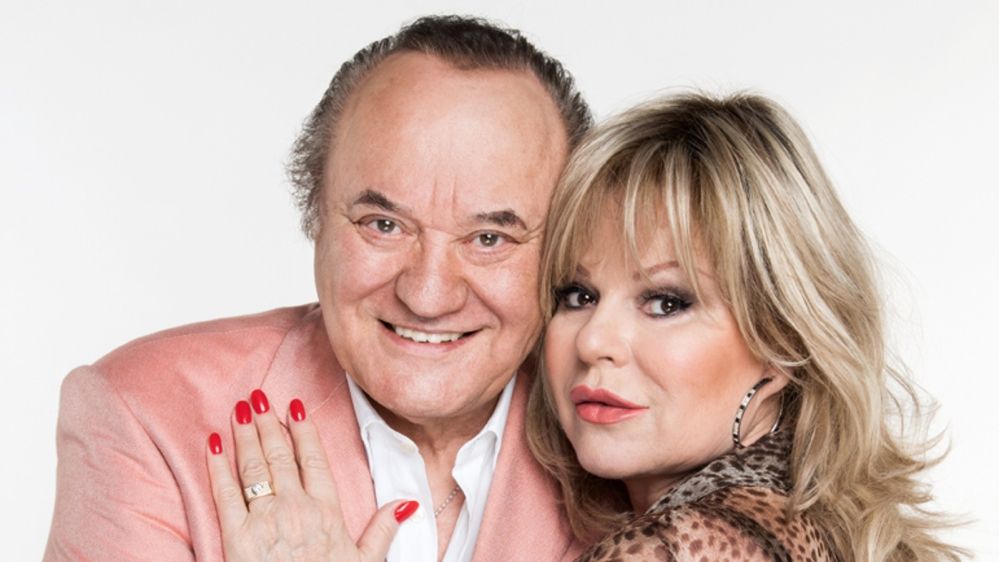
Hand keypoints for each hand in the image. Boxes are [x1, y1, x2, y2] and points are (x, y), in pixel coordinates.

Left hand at [207, 389, 417, 560]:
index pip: (314, 460)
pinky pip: (224, 494)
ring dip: (245, 436)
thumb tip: (406, 503)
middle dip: (268, 424)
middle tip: (259, 398)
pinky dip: (218, 466)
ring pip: (254, 467)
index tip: (294, 408)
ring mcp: (264, 521)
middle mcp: (296, 509)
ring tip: (239, 410)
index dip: (303, 432)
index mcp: (327, 513)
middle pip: (281, 456)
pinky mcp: (235, 538)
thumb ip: (382, 530)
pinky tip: (215, 444)